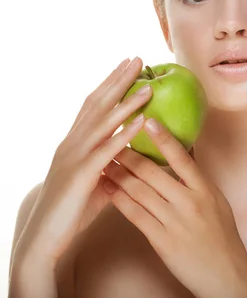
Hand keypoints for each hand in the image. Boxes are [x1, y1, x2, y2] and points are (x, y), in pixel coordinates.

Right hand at [14, 57, 152, 266]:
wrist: (45, 239)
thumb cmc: (71, 210)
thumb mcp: (95, 181)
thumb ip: (111, 165)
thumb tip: (132, 157)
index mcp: (74, 143)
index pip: (93, 105)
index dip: (110, 84)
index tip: (126, 66)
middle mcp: (72, 144)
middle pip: (98, 104)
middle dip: (119, 80)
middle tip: (138, 59)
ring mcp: (76, 157)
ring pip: (104, 122)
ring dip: (128, 102)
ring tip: (149, 87)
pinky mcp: (82, 174)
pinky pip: (108, 149)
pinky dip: (126, 132)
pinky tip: (142, 120)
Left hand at [102, 118, 246, 297]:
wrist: (225, 274)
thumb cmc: (223, 238)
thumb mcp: (218, 203)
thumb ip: (199, 183)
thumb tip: (185, 159)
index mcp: (205, 190)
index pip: (182, 158)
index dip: (164, 138)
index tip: (148, 120)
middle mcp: (189, 202)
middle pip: (153, 173)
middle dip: (129, 155)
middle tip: (112, 140)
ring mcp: (174, 221)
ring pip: (140, 191)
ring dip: (119, 175)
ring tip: (104, 162)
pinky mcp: (161, 240)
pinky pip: (135, 215)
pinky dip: (119, 200)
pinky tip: (109, 189)